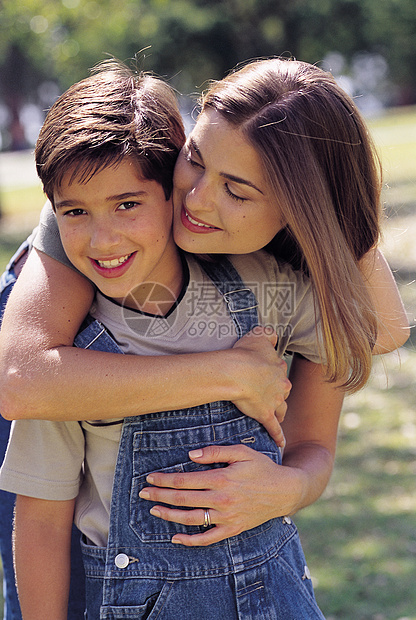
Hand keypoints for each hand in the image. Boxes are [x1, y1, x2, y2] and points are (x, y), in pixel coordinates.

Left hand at [139, 444, 300, 545]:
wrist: (284, 491)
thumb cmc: (262, 467)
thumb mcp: (241, 452)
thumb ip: (216, 451)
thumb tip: (191, 455)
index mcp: (221, 478)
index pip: (185, 480)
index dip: (165, 479)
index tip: (151, 478)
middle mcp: (221, 499)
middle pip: (183, 499)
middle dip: (160, 495)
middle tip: (143, 493)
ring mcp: (226, 517)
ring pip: (191, 519)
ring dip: (169, 515)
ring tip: (154, 510)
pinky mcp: (232, 529)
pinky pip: (207, 538)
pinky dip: (190, 540)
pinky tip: (175, 537)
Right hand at [229, 326, 290, 446]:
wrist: (237, 372)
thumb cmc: (245, 353)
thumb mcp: (259, 335)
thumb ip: (268, 334)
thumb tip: (274, 336)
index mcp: (279, 368)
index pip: (279, 371)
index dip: (271, 373)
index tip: (264, 374)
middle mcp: (281, 385)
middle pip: (283, 391)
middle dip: (278, 393)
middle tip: (270, 395)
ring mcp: (274, 401)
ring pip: (282, 409)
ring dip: (280, 412)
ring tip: (277, 416)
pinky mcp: (266, 415)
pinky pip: (275, 429)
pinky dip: (279, 437)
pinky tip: (281, 444)